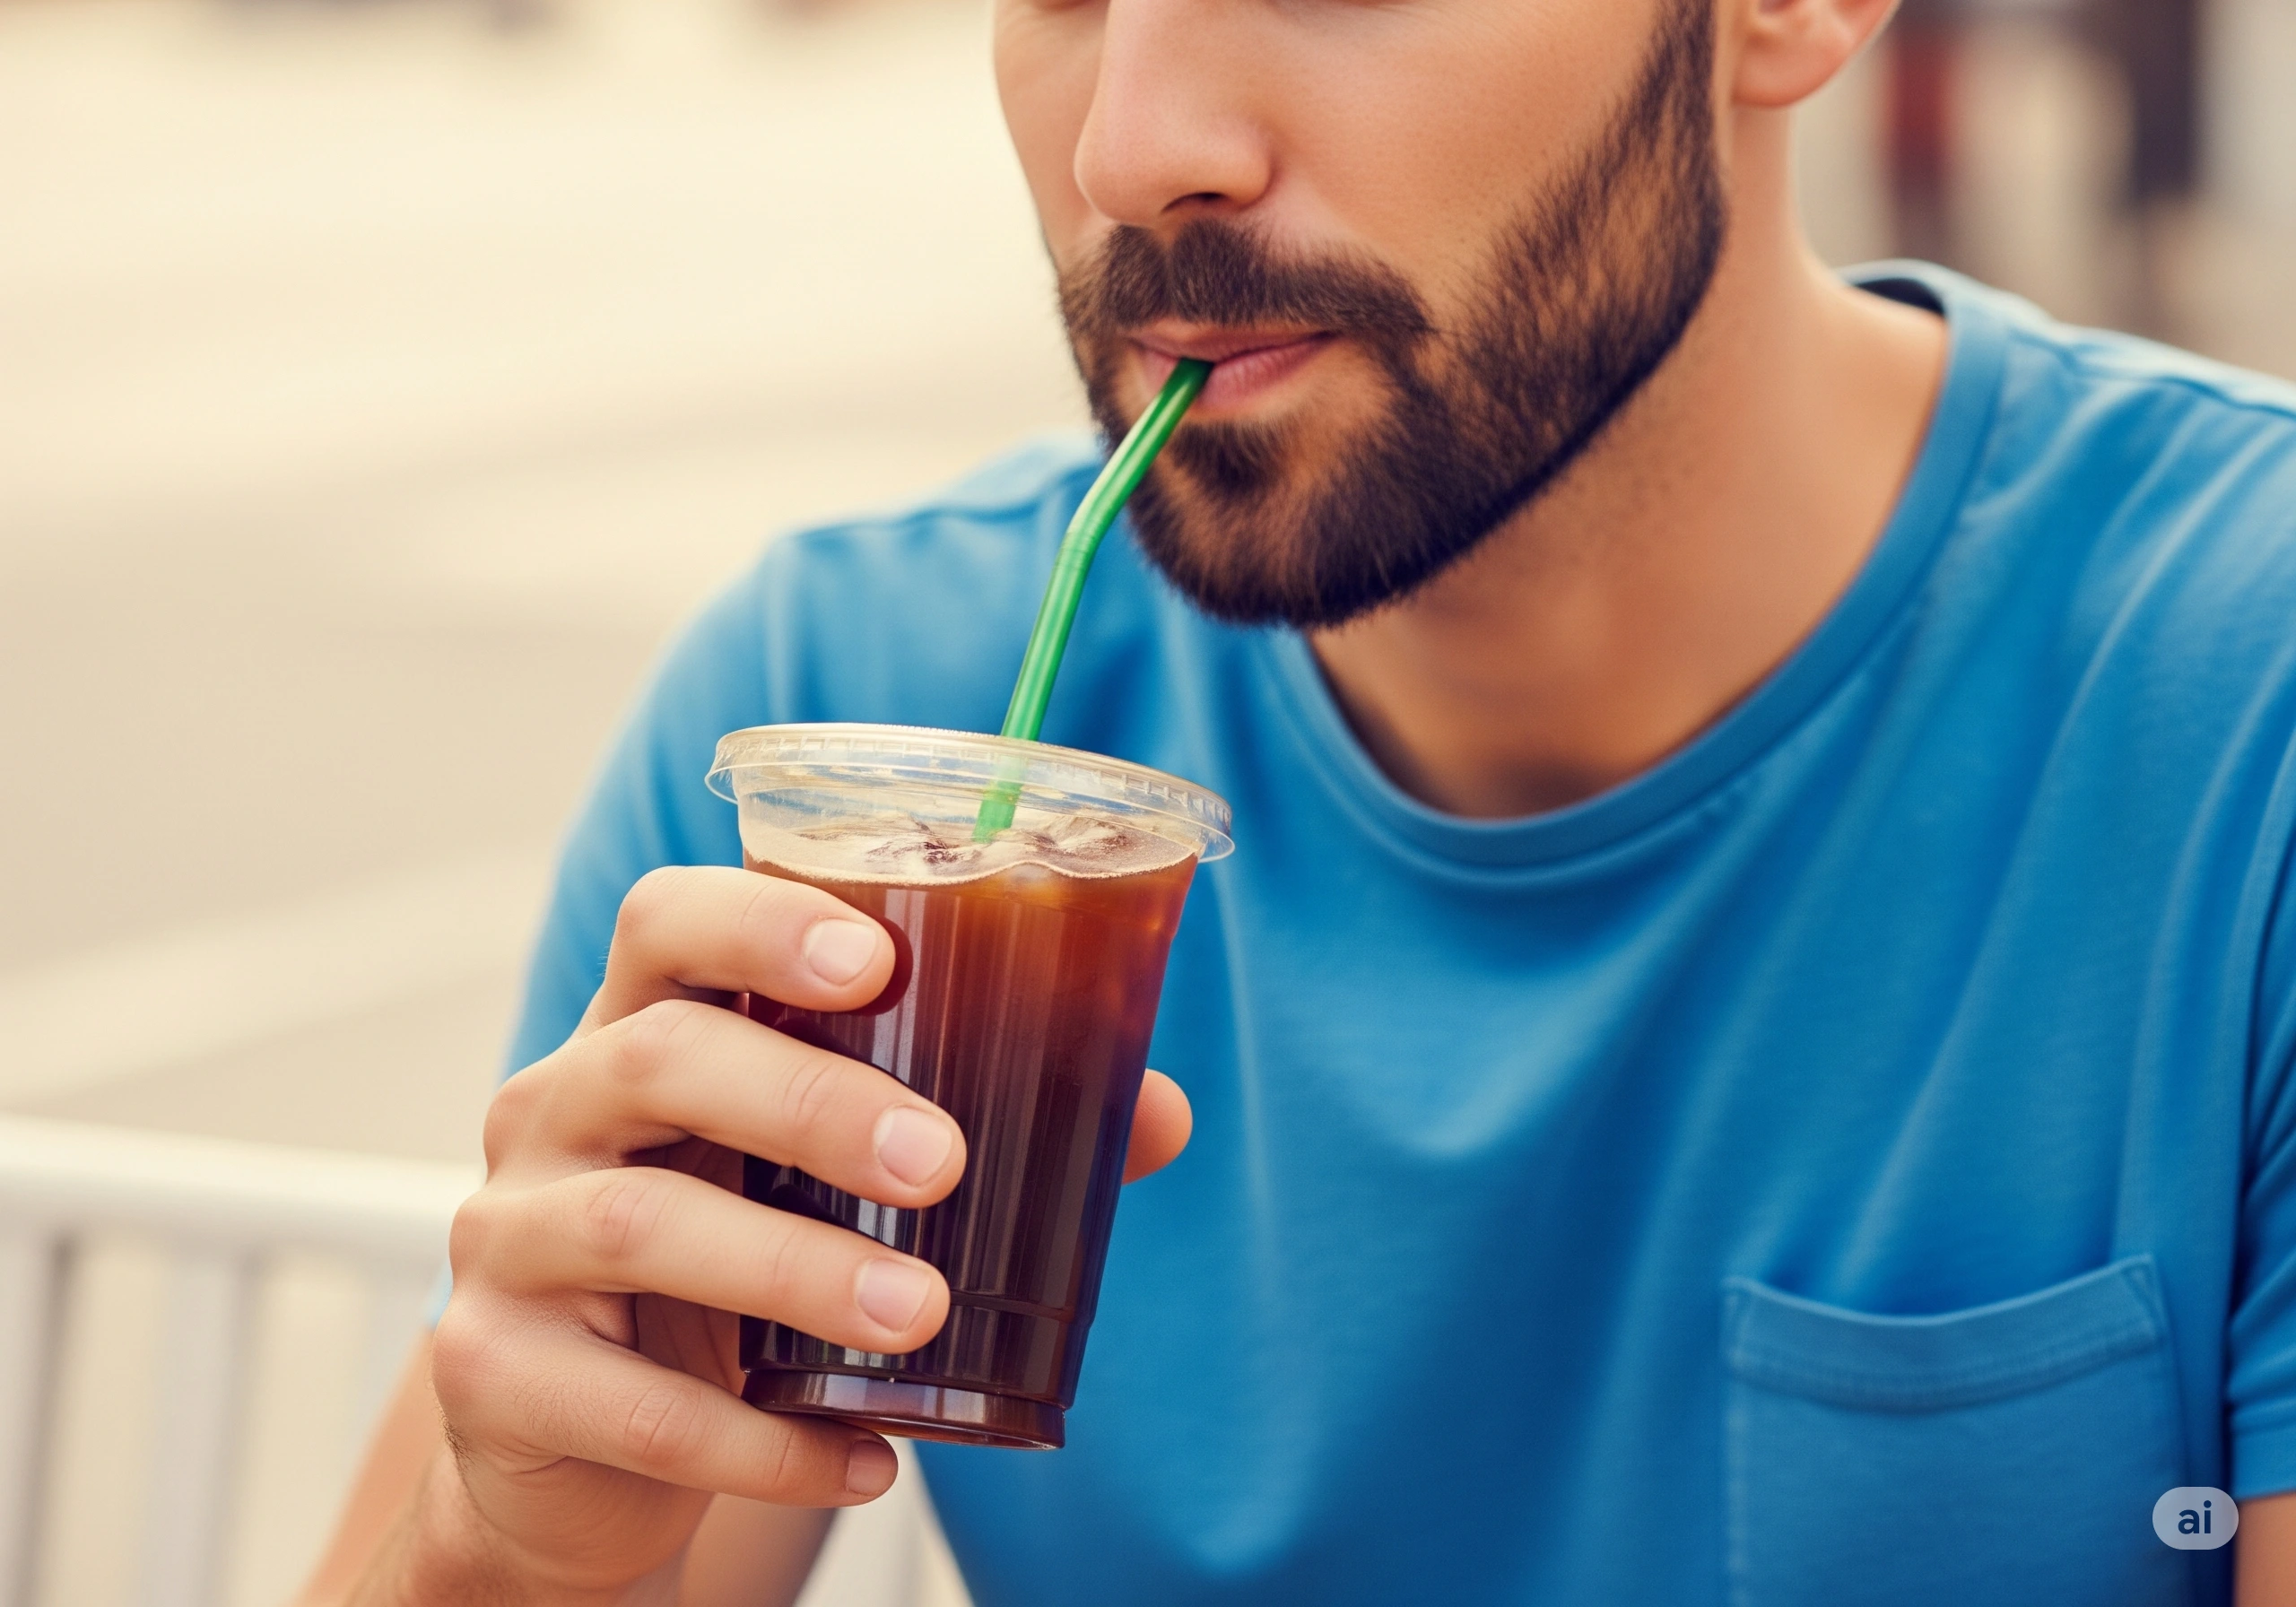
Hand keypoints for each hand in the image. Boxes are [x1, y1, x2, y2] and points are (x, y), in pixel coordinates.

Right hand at [422, 865, 1190, 1600]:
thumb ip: (968, 1129)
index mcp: (638, 1032)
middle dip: (809, 1101)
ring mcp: (506, 1242)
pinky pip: (630, 1406)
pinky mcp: (492, 1373)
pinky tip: (866, 1459)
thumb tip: (1156, 1113)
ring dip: (798, 1270)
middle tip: (942, 1162)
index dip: (757, 919)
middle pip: (657, 1058)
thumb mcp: (819, 1184)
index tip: (875, 962)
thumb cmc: (728, 1270)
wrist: (576, 1447)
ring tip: (922, 1316)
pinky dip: (760, 1441)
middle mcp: (552, 1113)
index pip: (664, 925)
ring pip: (640, 1227)